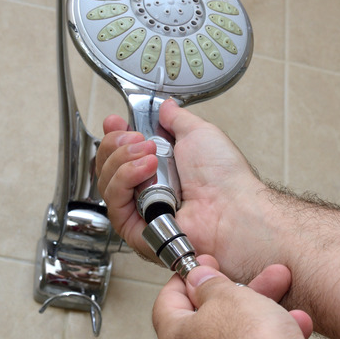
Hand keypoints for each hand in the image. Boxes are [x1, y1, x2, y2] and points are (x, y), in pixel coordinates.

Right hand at [95, 100, 269, 277]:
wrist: (231, 205)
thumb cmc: (224, 177)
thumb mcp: (199, 133)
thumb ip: (177, 119)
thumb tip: (165, 107)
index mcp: (161, 170)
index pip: (122, 154)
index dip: (114, 136)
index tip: (116, 122)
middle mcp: (148, 191)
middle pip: (108, 166)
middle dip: (118, 144)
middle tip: (139, 139)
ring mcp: (142, 212)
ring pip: (107, 183)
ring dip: (123, 160)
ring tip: (150, 155)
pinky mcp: (137, 231)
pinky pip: (114, 204)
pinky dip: (124, 180)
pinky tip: (146, 169)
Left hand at [152, 255, 331, 338]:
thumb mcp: (229, 298)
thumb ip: (212, 285)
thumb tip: (199, 278)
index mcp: (177, 338)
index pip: (169, 300)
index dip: (187, 278)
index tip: (204, 265)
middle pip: (216, 318)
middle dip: (247, 296)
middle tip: (264, 280)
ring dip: (272, 323)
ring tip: (293, 315)